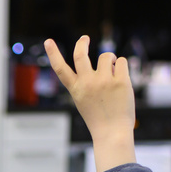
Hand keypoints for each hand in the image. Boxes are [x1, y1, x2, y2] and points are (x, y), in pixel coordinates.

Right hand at [45, 35, 134, 171]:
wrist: (113, 133)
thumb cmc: (99, 118)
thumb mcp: (84, 100)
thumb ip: (88, 81)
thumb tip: (106, 58)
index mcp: (76, 90)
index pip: (60, 69)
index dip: (53, 54)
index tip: (48, 41)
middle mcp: (87, 83)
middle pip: (80, 54)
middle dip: (81, 43)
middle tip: (84, 38)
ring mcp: (104, 81)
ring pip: (106, 56)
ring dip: (111, 60)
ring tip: (113, 74)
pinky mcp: (120, 81)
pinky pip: (122, 62)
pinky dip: (122, 67)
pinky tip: (122, 80)